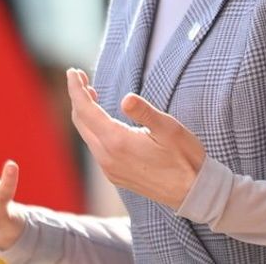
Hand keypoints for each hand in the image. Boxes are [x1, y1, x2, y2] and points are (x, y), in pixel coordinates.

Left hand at [66, 68, 205, 209]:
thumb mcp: (169, 129)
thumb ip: (145, 112)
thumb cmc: (185, 158)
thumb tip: (126, 98)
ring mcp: (109, 169)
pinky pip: (95, 147)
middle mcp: (107, 158)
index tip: (72, 71)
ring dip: (85, 113)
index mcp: (117, 142)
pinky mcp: (115, 175)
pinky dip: (93, 128)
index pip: (85, 110)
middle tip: (80, 77)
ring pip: (86, 135)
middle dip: (78, 97)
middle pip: (81, 122)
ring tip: (91, 93)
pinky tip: (103, 120)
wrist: (193, 193)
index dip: (75, 89)